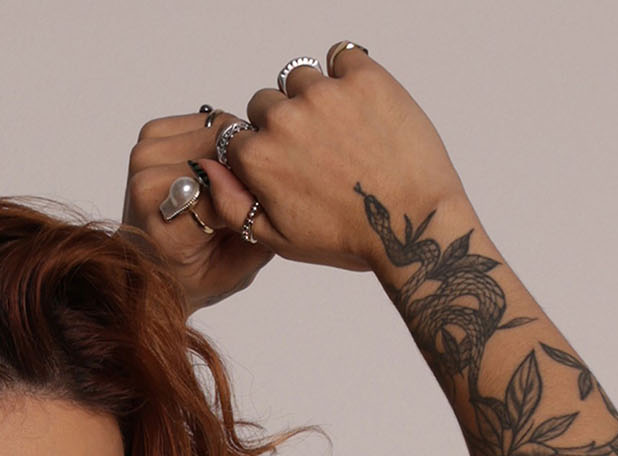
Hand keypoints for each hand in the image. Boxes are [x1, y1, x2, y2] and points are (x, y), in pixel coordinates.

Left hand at [119, 110, 272, 314]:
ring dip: (231, 152)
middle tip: (247, 191)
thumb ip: (252, 231)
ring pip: (216, 128)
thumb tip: (274, 182)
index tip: (259, 202)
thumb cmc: (194, 274)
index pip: (223, 187)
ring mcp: (144, 157)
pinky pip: (204, 119)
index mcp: (166, 230)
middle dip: (242, 166)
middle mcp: (147, 187)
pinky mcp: (149, 135)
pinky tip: (212, 168)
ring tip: (227, 183)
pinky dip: (216, 138)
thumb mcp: (233, 273)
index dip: (250, 189)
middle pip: (222, 149)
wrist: (151, 265)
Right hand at [215, 50, 471, 281]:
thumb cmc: (347, 237)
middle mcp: (284, 119)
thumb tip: (208, 168)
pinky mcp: (363, 76)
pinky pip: (342, 55)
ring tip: (340, 128)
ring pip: (301, 77)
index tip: (287, 163)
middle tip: (316, 149)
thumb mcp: (278, 238)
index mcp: (258, 158)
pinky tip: (359, 104)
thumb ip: (233, 203)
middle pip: (266, 102)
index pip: (240, 134)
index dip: (262, 150)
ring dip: (313, 95)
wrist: (409, 221)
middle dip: (284, 122)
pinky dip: (346, 72)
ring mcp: (324, 93)